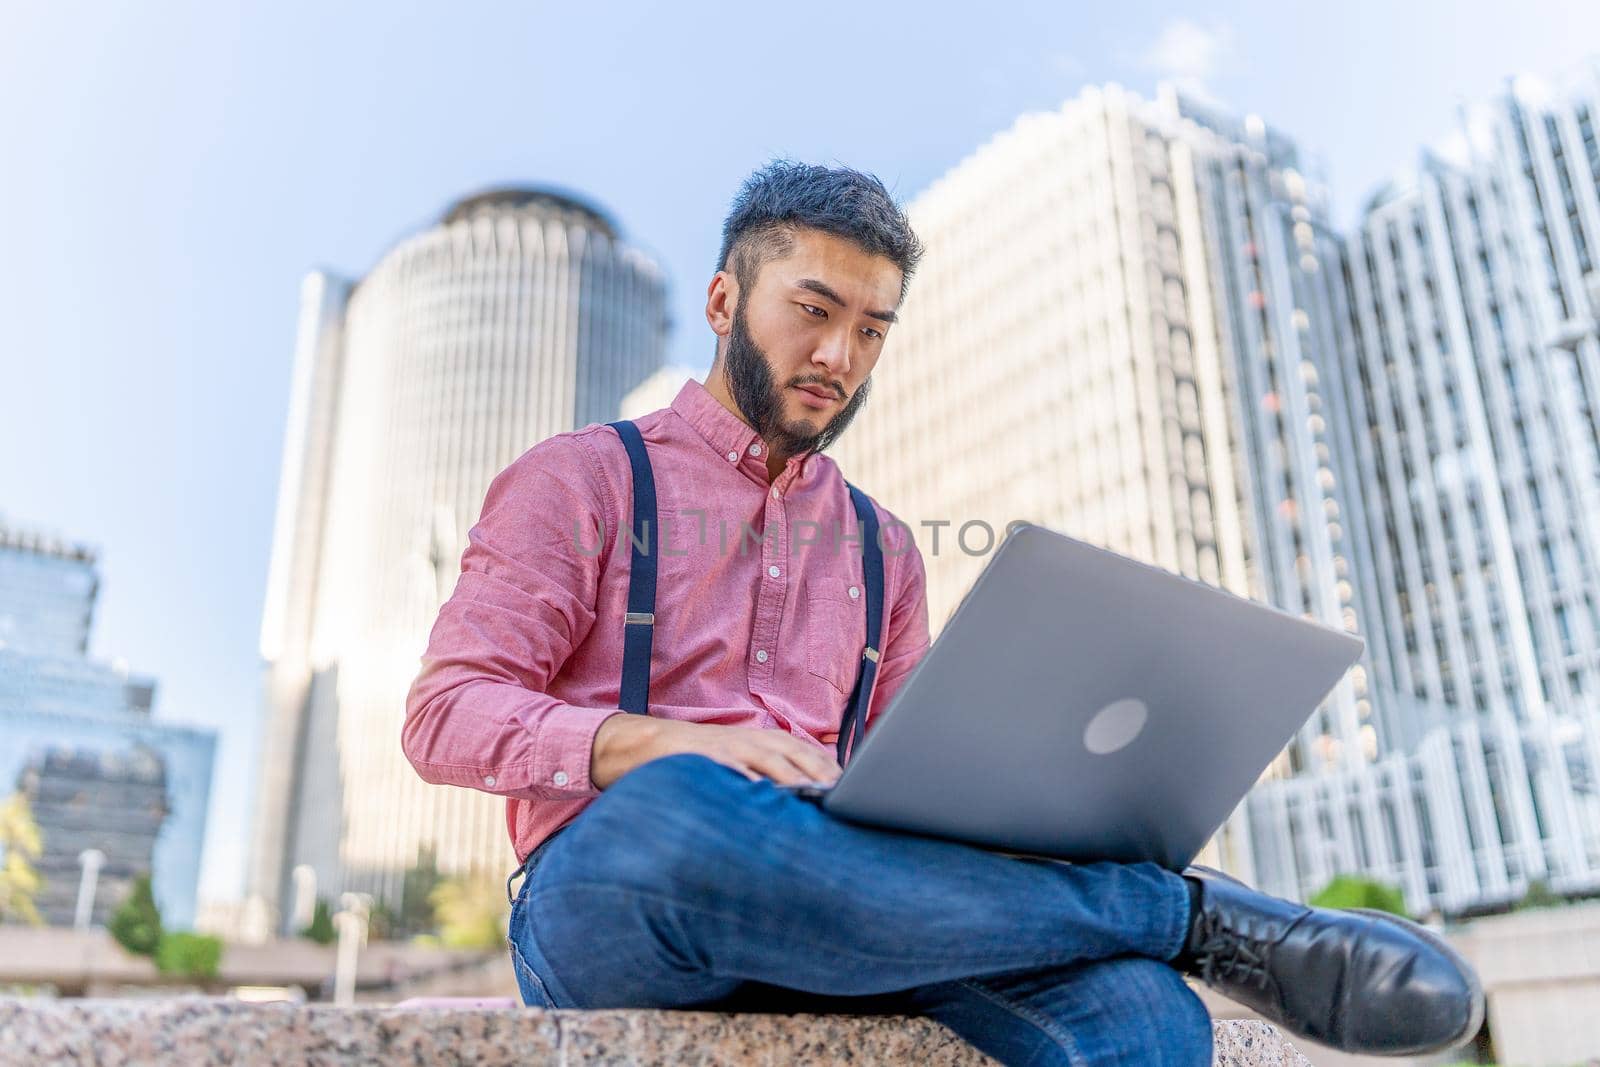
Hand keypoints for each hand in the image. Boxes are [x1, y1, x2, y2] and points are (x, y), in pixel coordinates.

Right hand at [590, 714, 841, 790]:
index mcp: (762, 740)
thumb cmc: (702, 758)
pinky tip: (765, 795)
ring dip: (795, 776)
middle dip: (821, 771)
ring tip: (815, 794)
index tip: (852, 787)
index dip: (829, 767)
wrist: (651, 744)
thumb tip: (804, 794)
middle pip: (796, 753)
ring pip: (770, 759)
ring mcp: (731, 747)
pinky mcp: (709, 758)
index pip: (805, 751)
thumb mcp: (741, 759)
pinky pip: (734, 769)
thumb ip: (770, 772)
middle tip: (844, 793)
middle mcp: (751, 739)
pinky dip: (751, 780)